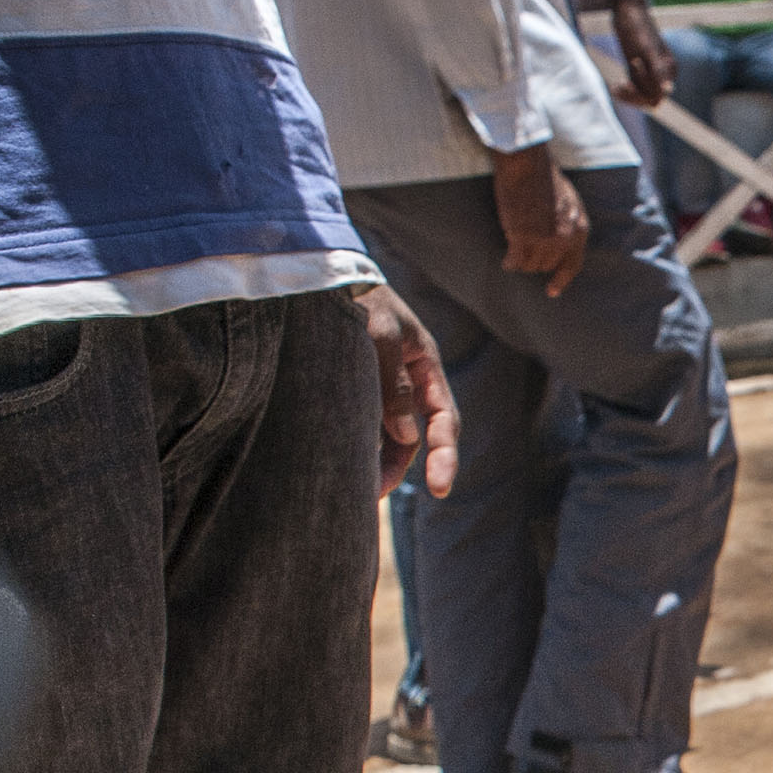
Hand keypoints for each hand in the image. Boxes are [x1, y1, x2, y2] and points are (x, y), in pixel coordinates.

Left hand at [360, 283, 457, 499]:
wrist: (327, 277)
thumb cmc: (360, 300)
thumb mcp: (379, 333)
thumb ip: (393, 384)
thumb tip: (406, 437)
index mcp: (426, 368)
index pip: (445, 421)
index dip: (445, 456)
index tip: (440, 488)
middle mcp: (410, 384)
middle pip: (418, 439)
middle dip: (402, 470)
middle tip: (376, 496)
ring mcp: (386, 390)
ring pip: (391, 438)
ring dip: (379, 464)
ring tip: (356, 491)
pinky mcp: (360, 392)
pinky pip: (367, 427)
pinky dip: (361, 448)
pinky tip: (345, 467)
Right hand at [489, 146, 589, 297]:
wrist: (528, 165)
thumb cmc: (544, 178)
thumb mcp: (569, 204)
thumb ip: (568, 225)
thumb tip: (560, 244)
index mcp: (580, 230)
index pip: (573, 264)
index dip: (562, 279)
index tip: (552, 291)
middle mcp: (565, 239)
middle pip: (548, 266)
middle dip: (536, 262)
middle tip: (523, 254)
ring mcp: (545, 240)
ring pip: (531, 265)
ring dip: (522, 261)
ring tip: (514, 252)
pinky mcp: (524, 238)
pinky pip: (515, 261)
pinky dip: (510, 262)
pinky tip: (506, 261)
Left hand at [608, 0, 675, 108]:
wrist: (627, 8)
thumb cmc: (635, 26)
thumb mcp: (645, 49)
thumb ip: (657, 70)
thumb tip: (668, 90)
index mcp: (669, 67)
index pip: (658, 95)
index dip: (641, 94)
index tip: (624, 82)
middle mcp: (665, 72)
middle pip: (652, 99)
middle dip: (635, 96)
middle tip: (617, 85)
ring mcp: (654, 71)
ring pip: (644, 96)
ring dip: (630, 96)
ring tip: (616, 87)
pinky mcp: (642, 69)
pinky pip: (638, 88)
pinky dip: (627, 91)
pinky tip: (616, 86)